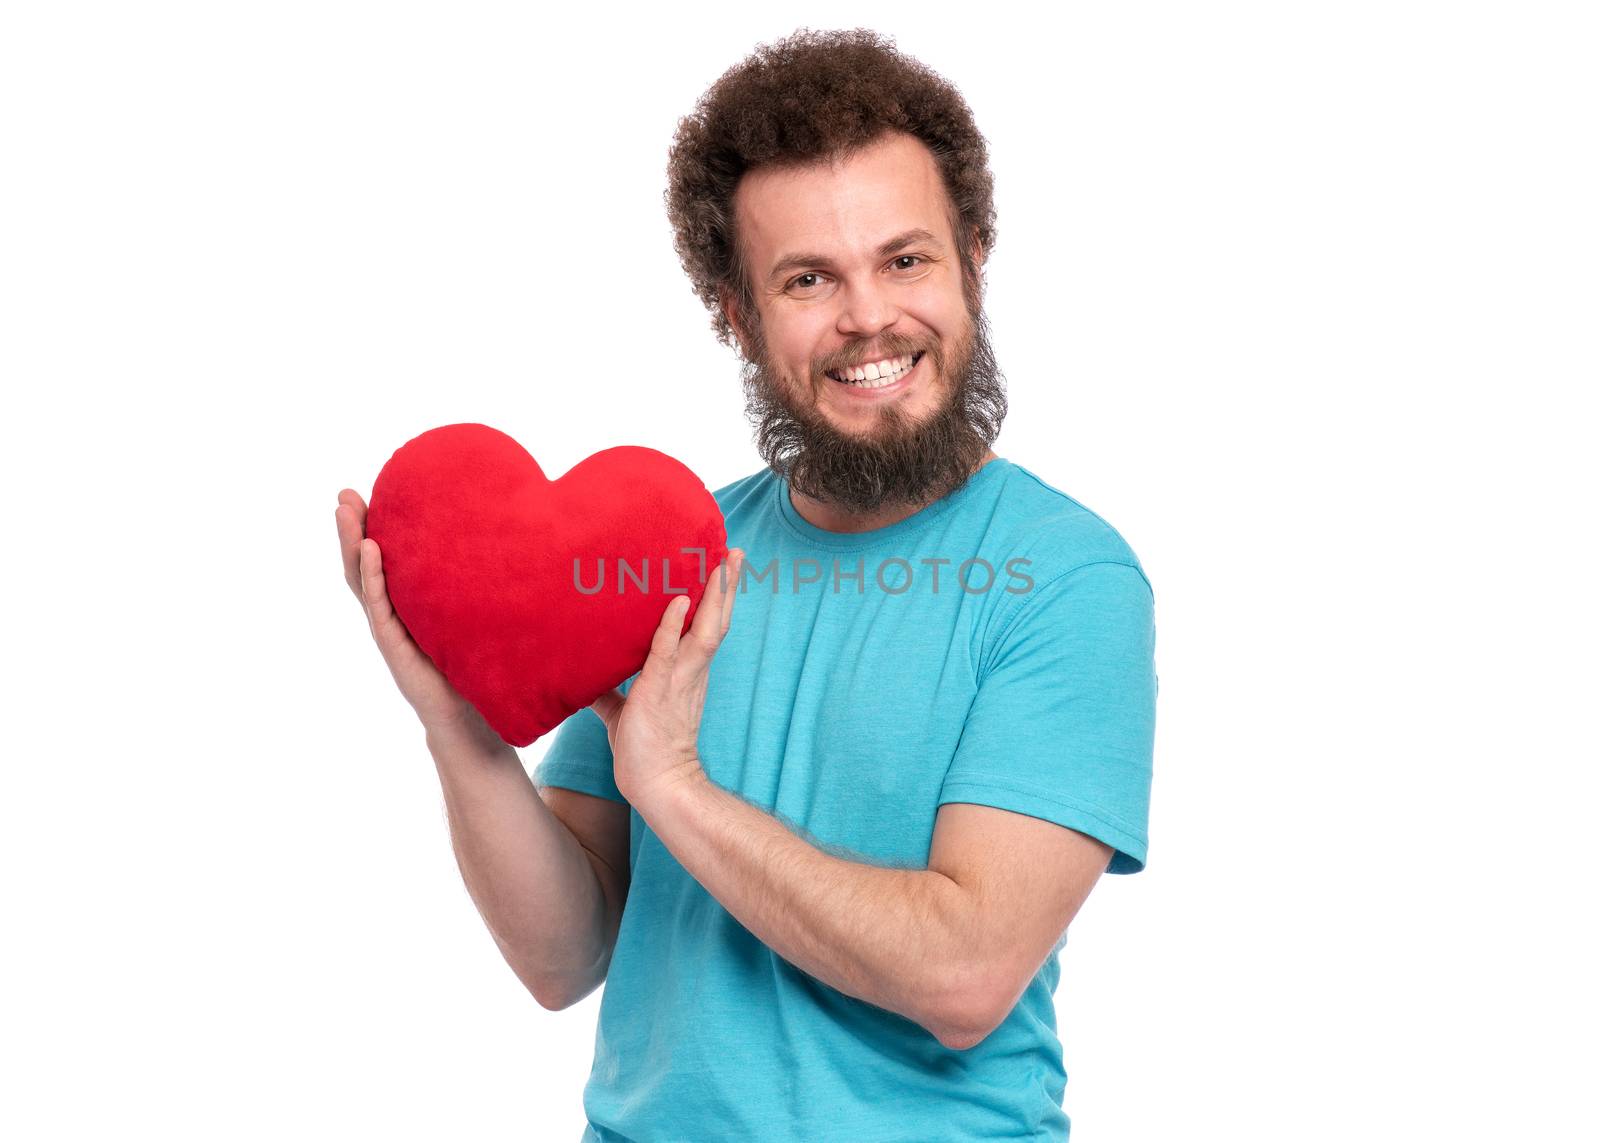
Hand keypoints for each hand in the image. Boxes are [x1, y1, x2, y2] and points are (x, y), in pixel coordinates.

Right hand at [333, 488, 495, 739]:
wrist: (474, 718)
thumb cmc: (479, 666)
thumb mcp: (476, 618)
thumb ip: (481, 586)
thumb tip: (518, 541)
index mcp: (410, 605)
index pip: (386, 561)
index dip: (375, 528)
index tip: (371, 492)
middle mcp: (394, 615)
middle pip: (364, 565)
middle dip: (353, 528)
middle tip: (345, 494)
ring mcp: (391, 631)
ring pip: (362, 582)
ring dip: (352, 545)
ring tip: (345, 512)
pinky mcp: (396, 648)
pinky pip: (380, 608)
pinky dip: (374, 578)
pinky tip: (372, 551)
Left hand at [590, 549, 743, 810]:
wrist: (658, 787)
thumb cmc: (644, 753)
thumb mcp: (622, 714)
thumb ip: (609, 694)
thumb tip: (585, 681)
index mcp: (688, 675)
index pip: (705, 628)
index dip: (716, 598)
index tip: (722, 567)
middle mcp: (692, 672)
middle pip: (717, 620)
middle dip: (727, 586)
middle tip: (736, 551)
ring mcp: (680, 681)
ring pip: (706, 629)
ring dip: (716, 594)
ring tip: (723, 561)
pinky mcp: (659, 691)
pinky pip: (669, 652)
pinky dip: (674, 625)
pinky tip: (678, 599)